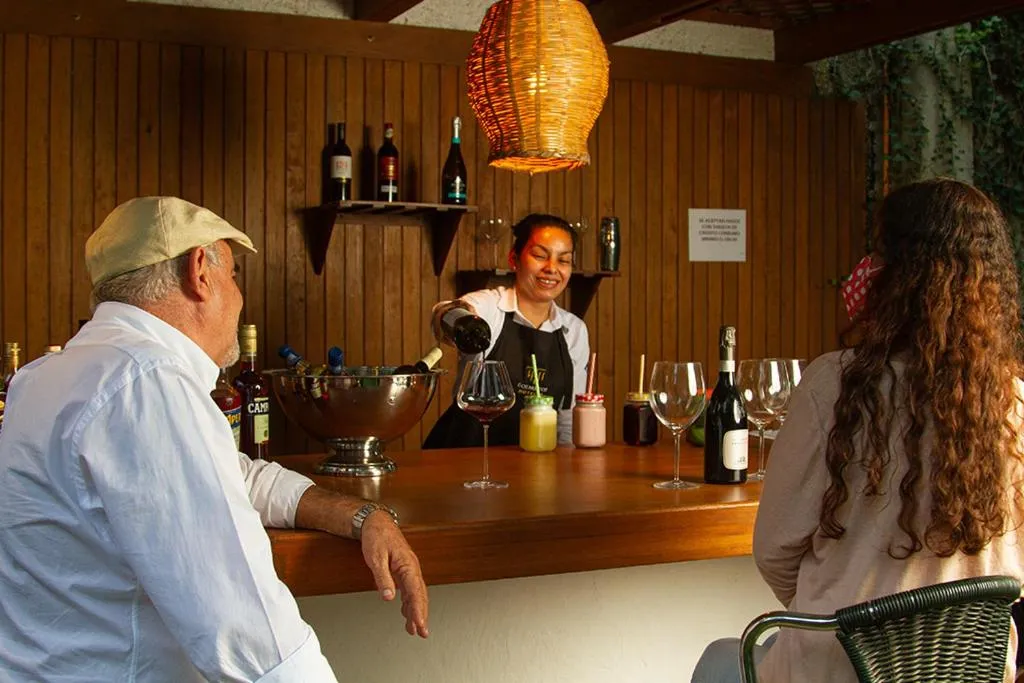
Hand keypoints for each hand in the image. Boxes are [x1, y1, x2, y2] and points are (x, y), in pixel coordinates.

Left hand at [360, 511, 428, 637]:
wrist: (376, 523)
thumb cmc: (377, 536)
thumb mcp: (375, 557)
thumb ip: (383, 578)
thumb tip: (388, 597)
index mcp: (407, 564)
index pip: (415, 591)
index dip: (418, 610)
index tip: (419, 624)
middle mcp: (411, 567)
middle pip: (420, 595)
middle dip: (422, 615)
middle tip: (422, 632)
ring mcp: (408, 569)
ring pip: (416, 594)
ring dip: (416, 611)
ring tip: (415, 629)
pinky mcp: (403, 570)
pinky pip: (410, 590)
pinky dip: (410, 603)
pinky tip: (407, 613)